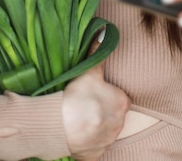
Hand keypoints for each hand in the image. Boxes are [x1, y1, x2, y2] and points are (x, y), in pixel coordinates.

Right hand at [62, 35, 130, 160]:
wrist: (59, 126)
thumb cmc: (76, 97)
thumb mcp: (89, 72)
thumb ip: (98, 54)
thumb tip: (104, 32)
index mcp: (121, 103)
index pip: (119, 98)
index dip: (107, 95)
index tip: (96, 94)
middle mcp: (119, 124)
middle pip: (113, 115)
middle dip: (103, 111)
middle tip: (87, 105)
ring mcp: (108, 141)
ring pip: (105, 131)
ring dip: (96, 126)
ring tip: (80, 118)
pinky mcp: (95, 156)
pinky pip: (95, 148)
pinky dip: (88, 142)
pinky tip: (78, 133)